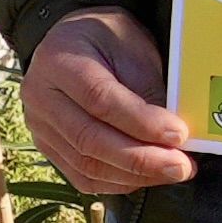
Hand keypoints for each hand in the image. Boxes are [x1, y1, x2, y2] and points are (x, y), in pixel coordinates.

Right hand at [19, 9, 198, 197]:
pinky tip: (148, 177)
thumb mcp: (132, 46)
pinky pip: (83, 178)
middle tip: (181, 166)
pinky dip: (120, 183)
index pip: (99, 99)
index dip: (141, 121)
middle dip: (141, 159)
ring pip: (86, 165)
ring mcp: (40, 127)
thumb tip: (173, 135)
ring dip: (135, 175)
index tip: (178, 134)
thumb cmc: (107, 39)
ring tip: (173, 171)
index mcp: (59, 61)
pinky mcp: (49, 149)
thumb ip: (148, 87)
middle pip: (89, 139)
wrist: (73, 43)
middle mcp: (40, 97)